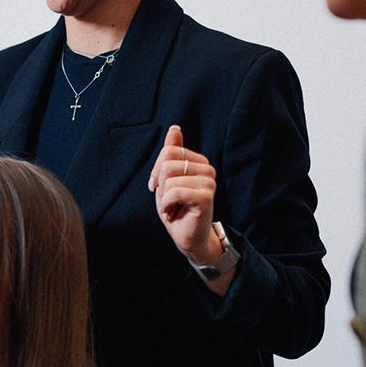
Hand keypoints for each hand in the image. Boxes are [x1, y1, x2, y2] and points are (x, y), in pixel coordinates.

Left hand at [148, 125, 221, 263]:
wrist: (188, 238)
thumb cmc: (177, 209)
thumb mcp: (168, 178)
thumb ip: (172, 153)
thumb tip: (174, 128)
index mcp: (199, 160)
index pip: (168, 151)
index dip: (157, 171)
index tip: (159, 187)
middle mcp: (208, 168)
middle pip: (167, 163)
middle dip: (160, 185)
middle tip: (169, 200)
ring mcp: (209, 182)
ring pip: (169, 179)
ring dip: (164, 198)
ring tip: (174, 207)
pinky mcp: (206, 196)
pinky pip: (174, 192)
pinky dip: (167, 205)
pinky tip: (174, 213)